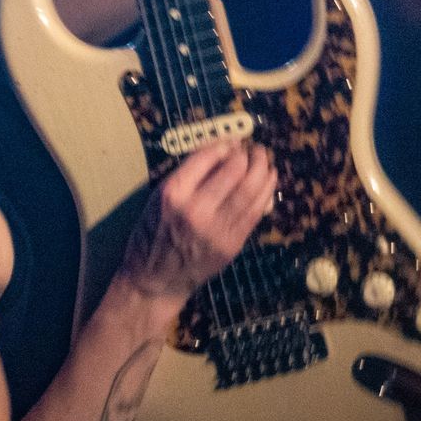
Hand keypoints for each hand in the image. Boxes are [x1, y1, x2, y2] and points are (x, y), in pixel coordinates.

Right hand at [118, 141, 274, 307]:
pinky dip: (265, 193)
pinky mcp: (232, 244)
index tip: (231, 141)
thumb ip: (187, 175)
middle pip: (234, 171)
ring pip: (251, 191)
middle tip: (252, 149)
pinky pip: (255, 213)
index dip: (224, 144)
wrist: (155, 279)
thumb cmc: (152, 234)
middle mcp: (196, 209)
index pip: (207, 157)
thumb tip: (219, 151)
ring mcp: (217, 229)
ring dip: (263, 170)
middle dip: (248, 155)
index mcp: (174, 193)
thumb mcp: (158, 197)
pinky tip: (268, 182)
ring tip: (264, 160)